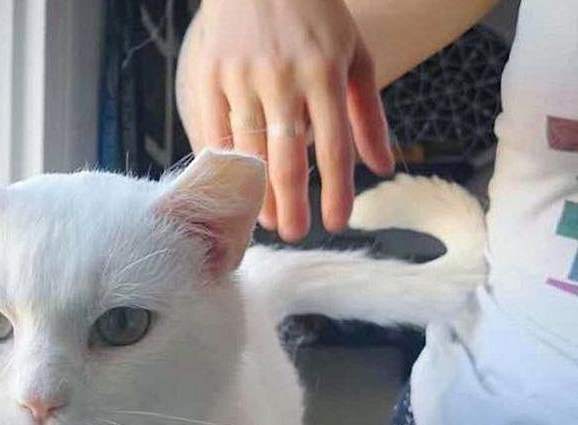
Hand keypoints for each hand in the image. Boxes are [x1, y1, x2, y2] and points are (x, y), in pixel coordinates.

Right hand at [176, 0, 394, 240]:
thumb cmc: (315, 16)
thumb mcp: (354, 55)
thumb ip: (368, 114)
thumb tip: (382, 167)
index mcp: (325, 71)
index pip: (334, 145)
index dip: (336, 190)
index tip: (335, 223)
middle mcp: (283, 77)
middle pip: (287, 157)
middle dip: (291, 204)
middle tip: (294, 235)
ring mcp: (242, 77)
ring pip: (247, 152)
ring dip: (257, 193)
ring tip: (266, 220)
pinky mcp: (210, 76)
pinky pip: (213, 133)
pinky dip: (222, 165)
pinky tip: (232, 188)